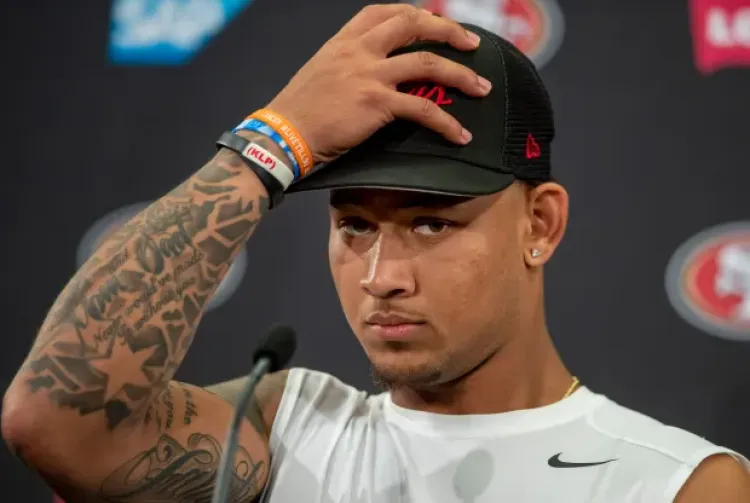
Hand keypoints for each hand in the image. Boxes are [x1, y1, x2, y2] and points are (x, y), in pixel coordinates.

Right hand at [266, 4, 490, 164]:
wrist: (284, 134)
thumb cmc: (298, 110)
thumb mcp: (321, 71)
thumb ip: (347, 63)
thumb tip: (370, 70)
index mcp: (345, 40)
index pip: (386, 12)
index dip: (417, 14)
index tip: (435, 23)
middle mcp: (360, 49)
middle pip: (414, 24)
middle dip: (450, 31)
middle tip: (472, 45)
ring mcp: (370, 74)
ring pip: (428, 63)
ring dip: (462, 75)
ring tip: (482, 88)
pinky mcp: (377, 103)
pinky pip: (422, 108)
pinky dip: (446, 123)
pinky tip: (459, 135)